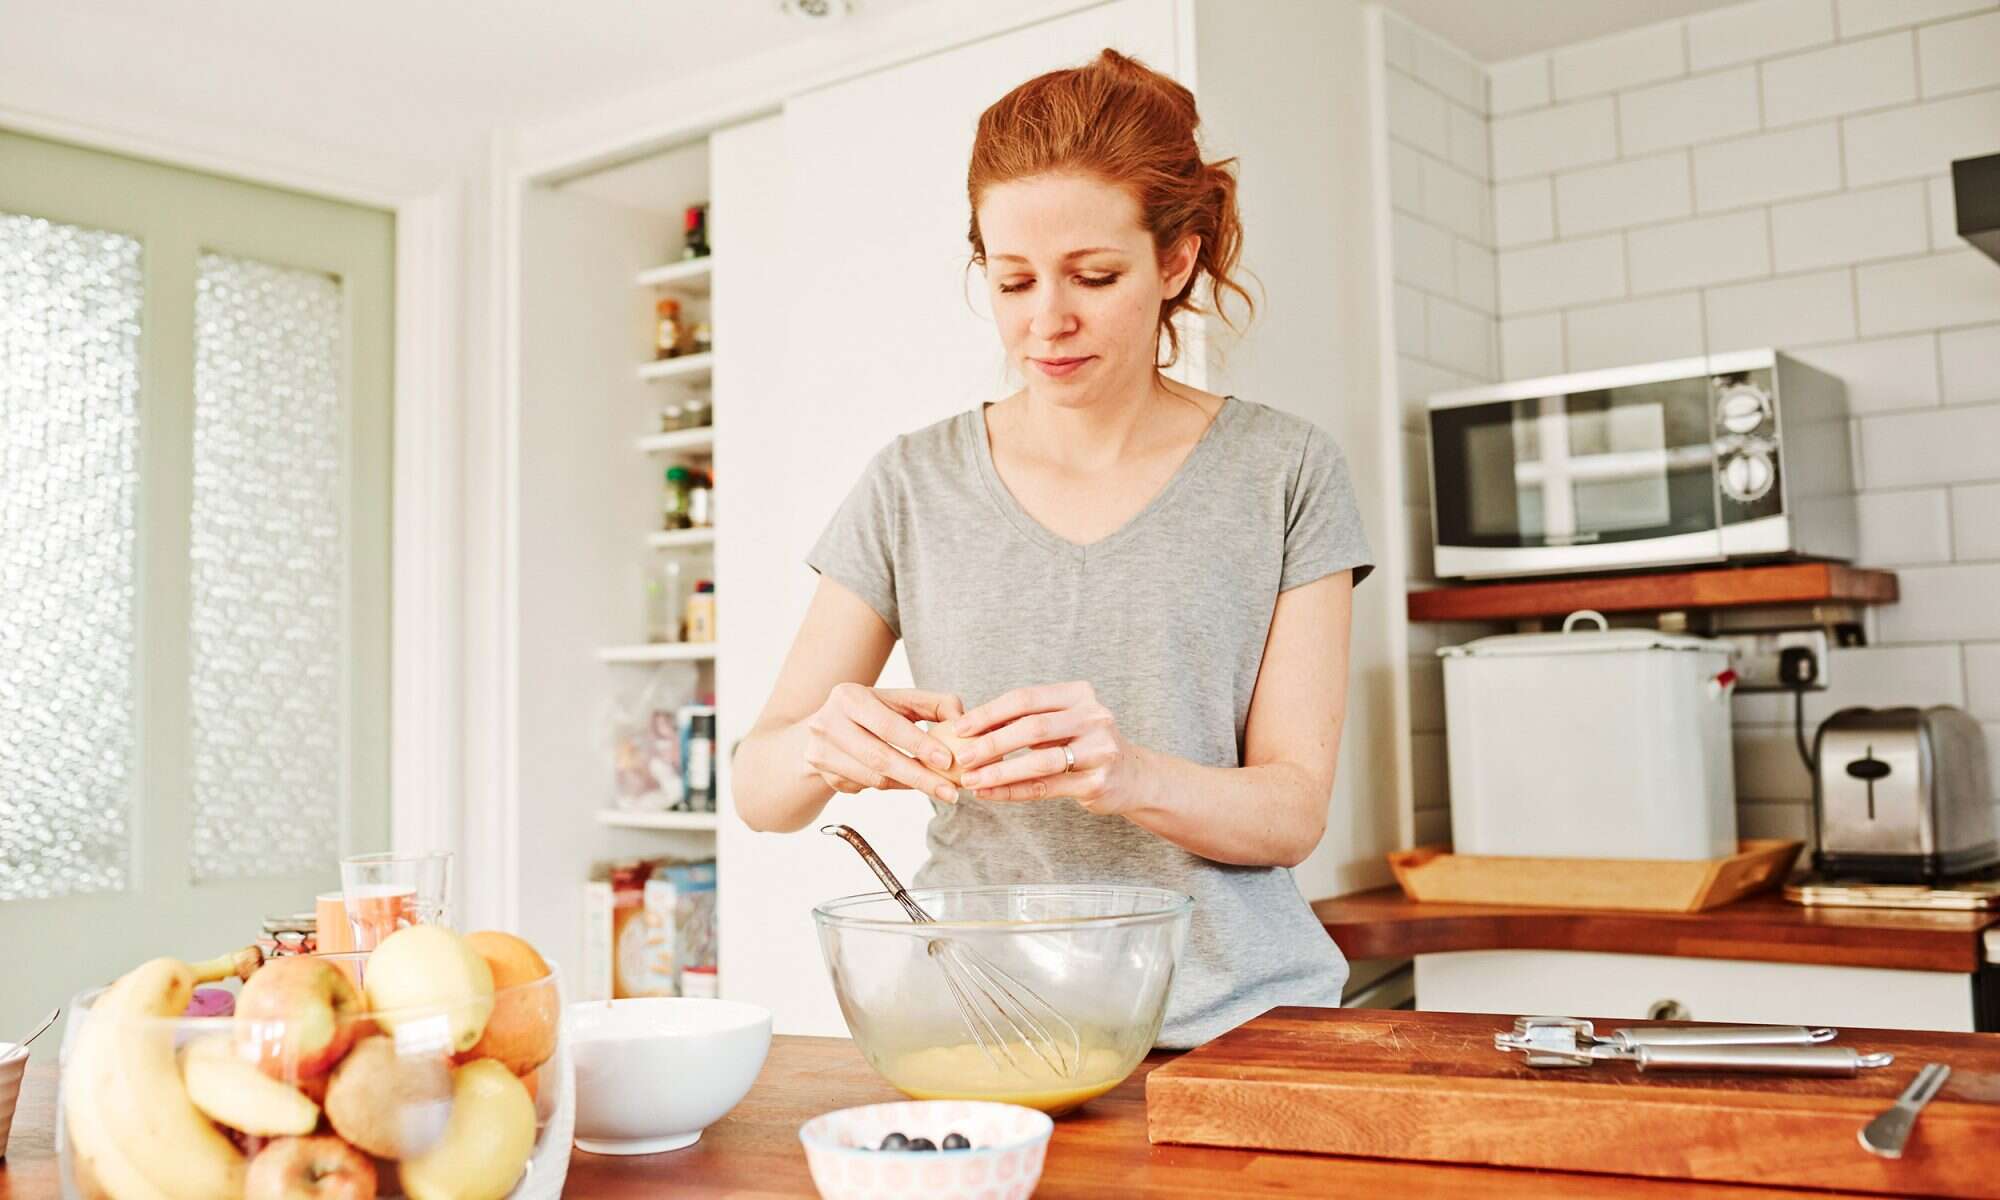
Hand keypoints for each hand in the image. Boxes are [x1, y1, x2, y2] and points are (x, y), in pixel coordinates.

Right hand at [802, 684, 965, 803]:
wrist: (824, 730)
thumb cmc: (873, 712)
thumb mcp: (899, 700)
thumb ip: (935, 704)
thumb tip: (963, 721)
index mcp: (849, 698)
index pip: (888, 725)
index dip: (919, 744)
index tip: (948, 761)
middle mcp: (828, 724)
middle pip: (879, 758)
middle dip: (919, 777)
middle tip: (950, 792)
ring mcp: (822, 753)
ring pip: (874, 778)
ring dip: (909, 785)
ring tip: (938, 788)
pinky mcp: (825, 775)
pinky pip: (867, 787)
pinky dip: (893, 786)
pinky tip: (908, 783)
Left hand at [950, 681, 1138, 814]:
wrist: (1133, 776)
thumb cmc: (1084, 744)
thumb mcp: (1063, 722)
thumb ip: (1026, 720)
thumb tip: (970, 726)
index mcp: (1079, 694)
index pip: (1025, 699)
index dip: (989, 713)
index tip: (960, 727)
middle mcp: (1093, 717)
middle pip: (1031, 728)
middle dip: (991, 742)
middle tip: (961, 755)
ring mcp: (1099, 750)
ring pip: (1039, 762)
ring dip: (999, 771)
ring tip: (970, 779)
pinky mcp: (1097, 782)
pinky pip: (1045, 788)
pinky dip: (1012, 791)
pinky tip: (989, 793)